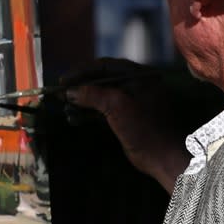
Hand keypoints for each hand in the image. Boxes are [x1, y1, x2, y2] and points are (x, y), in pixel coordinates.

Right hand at [60, 58, 189, 192]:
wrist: (162, 157)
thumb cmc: (143, 128)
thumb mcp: (117, 106)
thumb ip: (93, 94)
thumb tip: (69, 91)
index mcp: (139, 75)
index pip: (105, 66)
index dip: (82, 72)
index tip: (64, 80)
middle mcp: (136, 84)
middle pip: (102, 79)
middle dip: (81, 86)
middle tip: (61, 92)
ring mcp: (132, 101)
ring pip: (102, 95)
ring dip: (83, 100)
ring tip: (64, 104)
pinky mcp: (127, 116)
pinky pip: (104, 109)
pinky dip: (90, 112)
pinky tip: (74, 117)